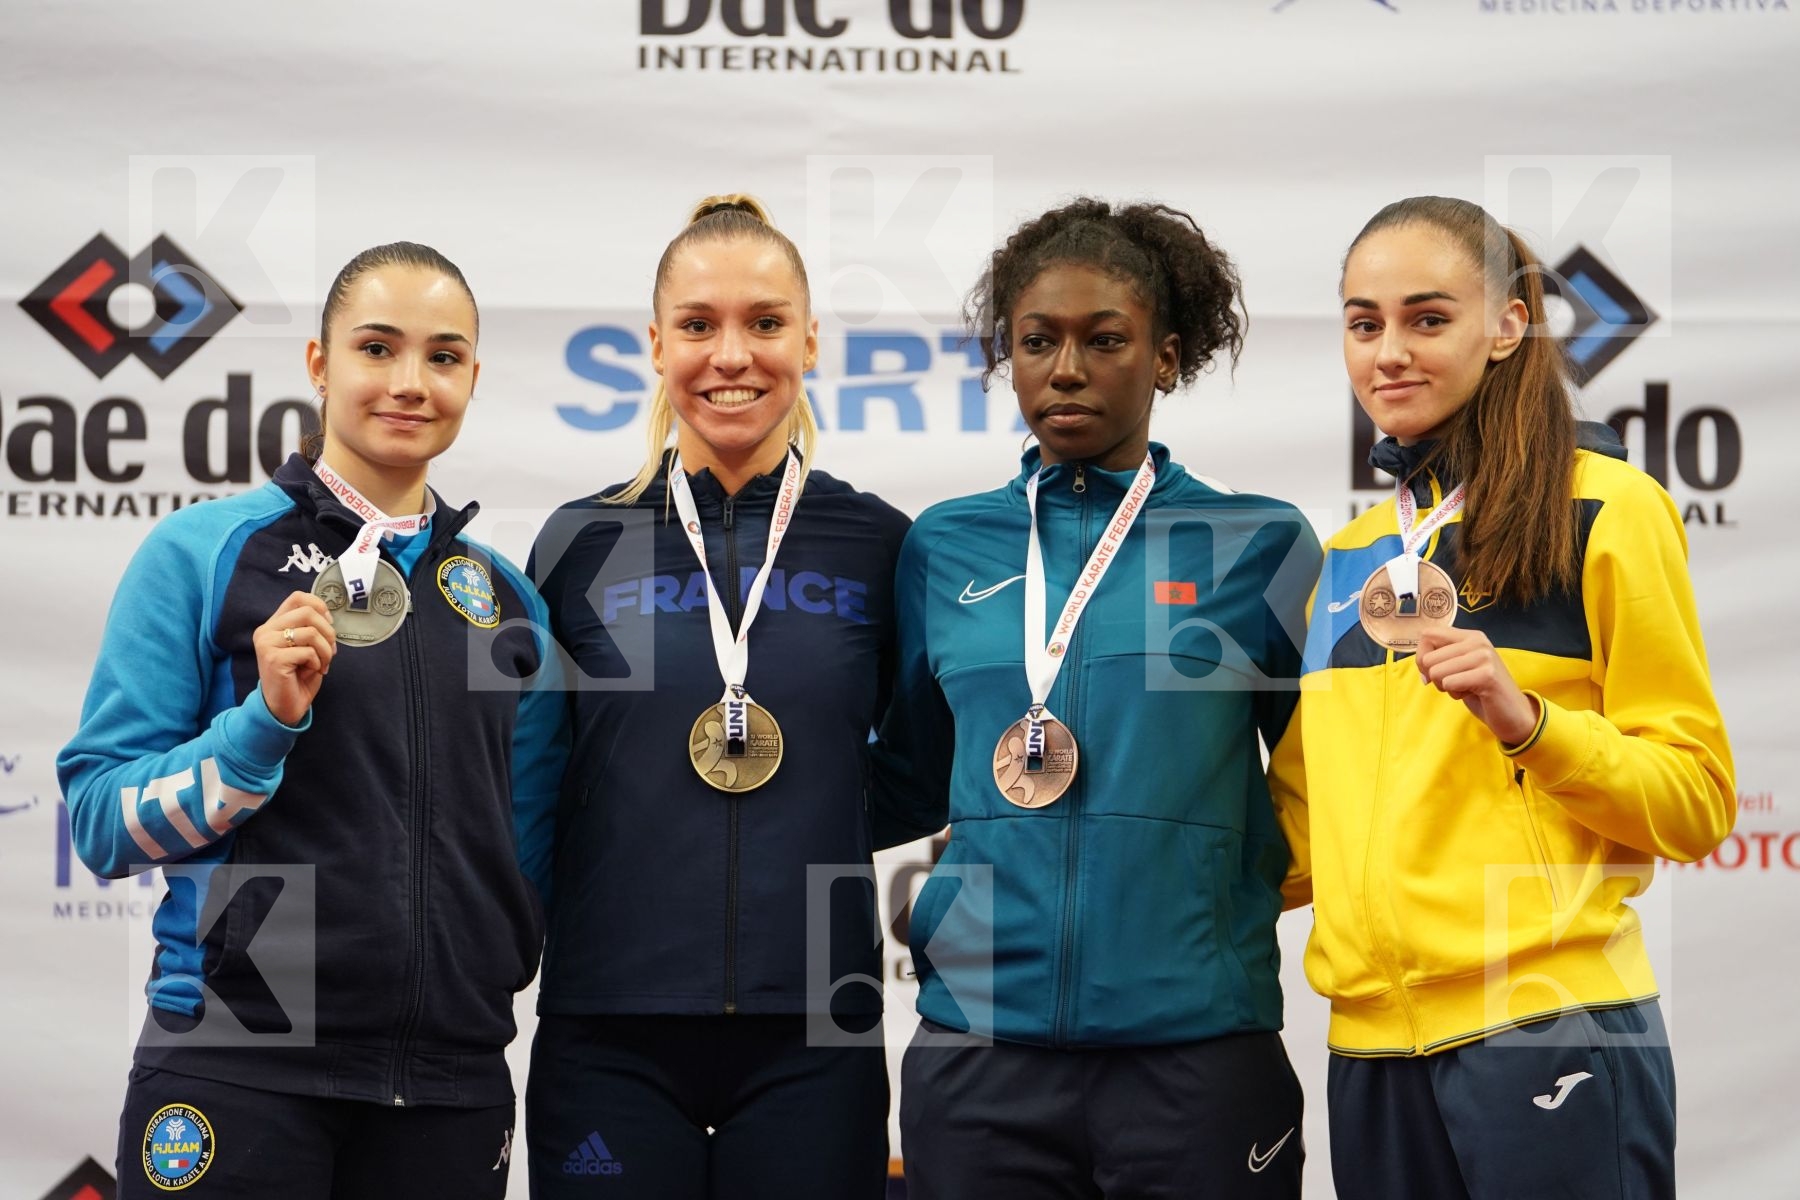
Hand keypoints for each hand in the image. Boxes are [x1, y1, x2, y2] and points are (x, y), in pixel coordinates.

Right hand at [255, 592, 337, 725]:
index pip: (297, 597)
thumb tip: (328, 616)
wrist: (283, 708)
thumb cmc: (297, 678)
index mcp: (273, 624)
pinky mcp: (273, 658)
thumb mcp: (306, 647)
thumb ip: (311, 628)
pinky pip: (308, 652)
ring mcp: (267, 643)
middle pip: (308, 612)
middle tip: (330, 651)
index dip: (320, 606)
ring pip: (311, 632)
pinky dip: (317, 662)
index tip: (329, 624)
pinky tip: (310, 671)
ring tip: (322, 664)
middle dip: (328, 632)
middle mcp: (266, 630)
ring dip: (326, 651)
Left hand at [1414, 625, 1538, 745]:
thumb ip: (1440, 657)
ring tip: (1467, 688)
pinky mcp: (1487, 675)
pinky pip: (1449, 683)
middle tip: (1457, 683)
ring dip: (1446, 687)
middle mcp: (1477, 641)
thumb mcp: (1458, 668)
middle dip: (1434, 677)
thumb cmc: (1480, 691)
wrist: (1513, 714)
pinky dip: (1455, 694)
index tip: (1435, 671)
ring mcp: (1484, 656)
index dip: (1421, 657)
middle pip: (1427, 658)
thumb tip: (1419, 660)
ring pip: (1435, 672)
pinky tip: (1474, 694)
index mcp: (1470, 636)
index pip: (1427, 635)